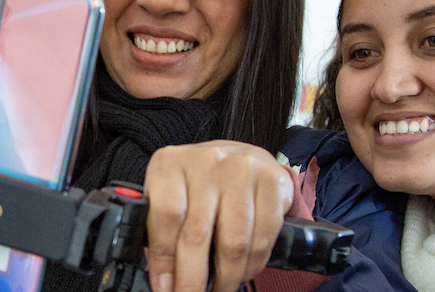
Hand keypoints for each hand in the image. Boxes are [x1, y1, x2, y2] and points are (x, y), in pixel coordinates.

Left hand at [143, 140, 294, 291]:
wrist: (241, 156)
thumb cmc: (201, 182)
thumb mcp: (173, 195)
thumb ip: (162, 230)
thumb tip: (163, 278)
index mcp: (171, 164)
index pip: (165, 217)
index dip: (163, 260)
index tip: (164, 287)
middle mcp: (206, 162)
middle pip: (197, 234)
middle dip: (192, 279)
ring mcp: (242, 170)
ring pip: (234, 242)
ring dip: (227, 278)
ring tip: (220, 289)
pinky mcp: (272, 182)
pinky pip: (263, 238)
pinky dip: (253, 265)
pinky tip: (242, 271)